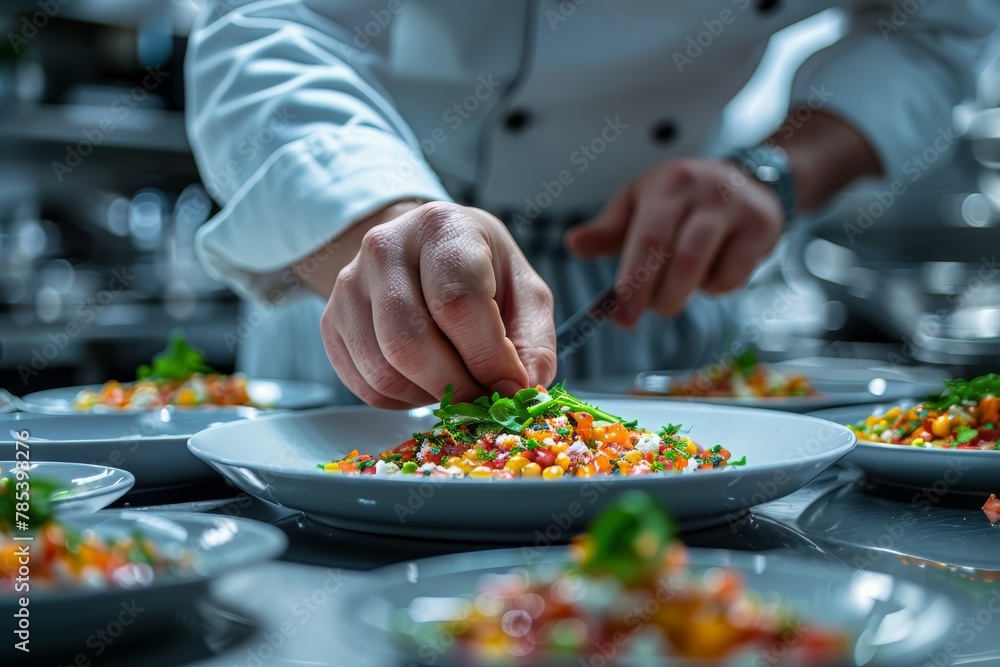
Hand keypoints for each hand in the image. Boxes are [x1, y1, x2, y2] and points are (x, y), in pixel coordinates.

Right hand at [322, 201, 556, 407]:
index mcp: (442, 227)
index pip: (456, 302)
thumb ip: (533, 342)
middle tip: (484, 400)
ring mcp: (349, 284)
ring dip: (428, 396)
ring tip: (456, 385)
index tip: (510, 385)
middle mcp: (385, 248)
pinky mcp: (331, 320)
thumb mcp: (525, 292)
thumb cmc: (483, 270)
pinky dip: (401, 401)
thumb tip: (523, 392)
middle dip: (455, 386)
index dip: (486, 357)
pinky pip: (364, 384)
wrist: (427, 250)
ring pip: (382, 369)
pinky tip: (425, 383)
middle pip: (410, 342)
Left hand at [564, 159, 782, 326]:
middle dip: (658, 297)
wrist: (747, 180)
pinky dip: (713, 289)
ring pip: (703, 270)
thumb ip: (608, 229)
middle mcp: (703, 192)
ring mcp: (736, 209)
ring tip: (673, 292)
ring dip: (681, 295)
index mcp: (667, 185)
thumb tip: (574, 244)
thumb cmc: (681, 196)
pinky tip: (708, 274)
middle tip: (648, 307)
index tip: (623, 317)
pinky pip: (732, 278)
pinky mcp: (762, 228)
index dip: (634, 282)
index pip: (648, 239)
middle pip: (678, 260)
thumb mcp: (639, 202)